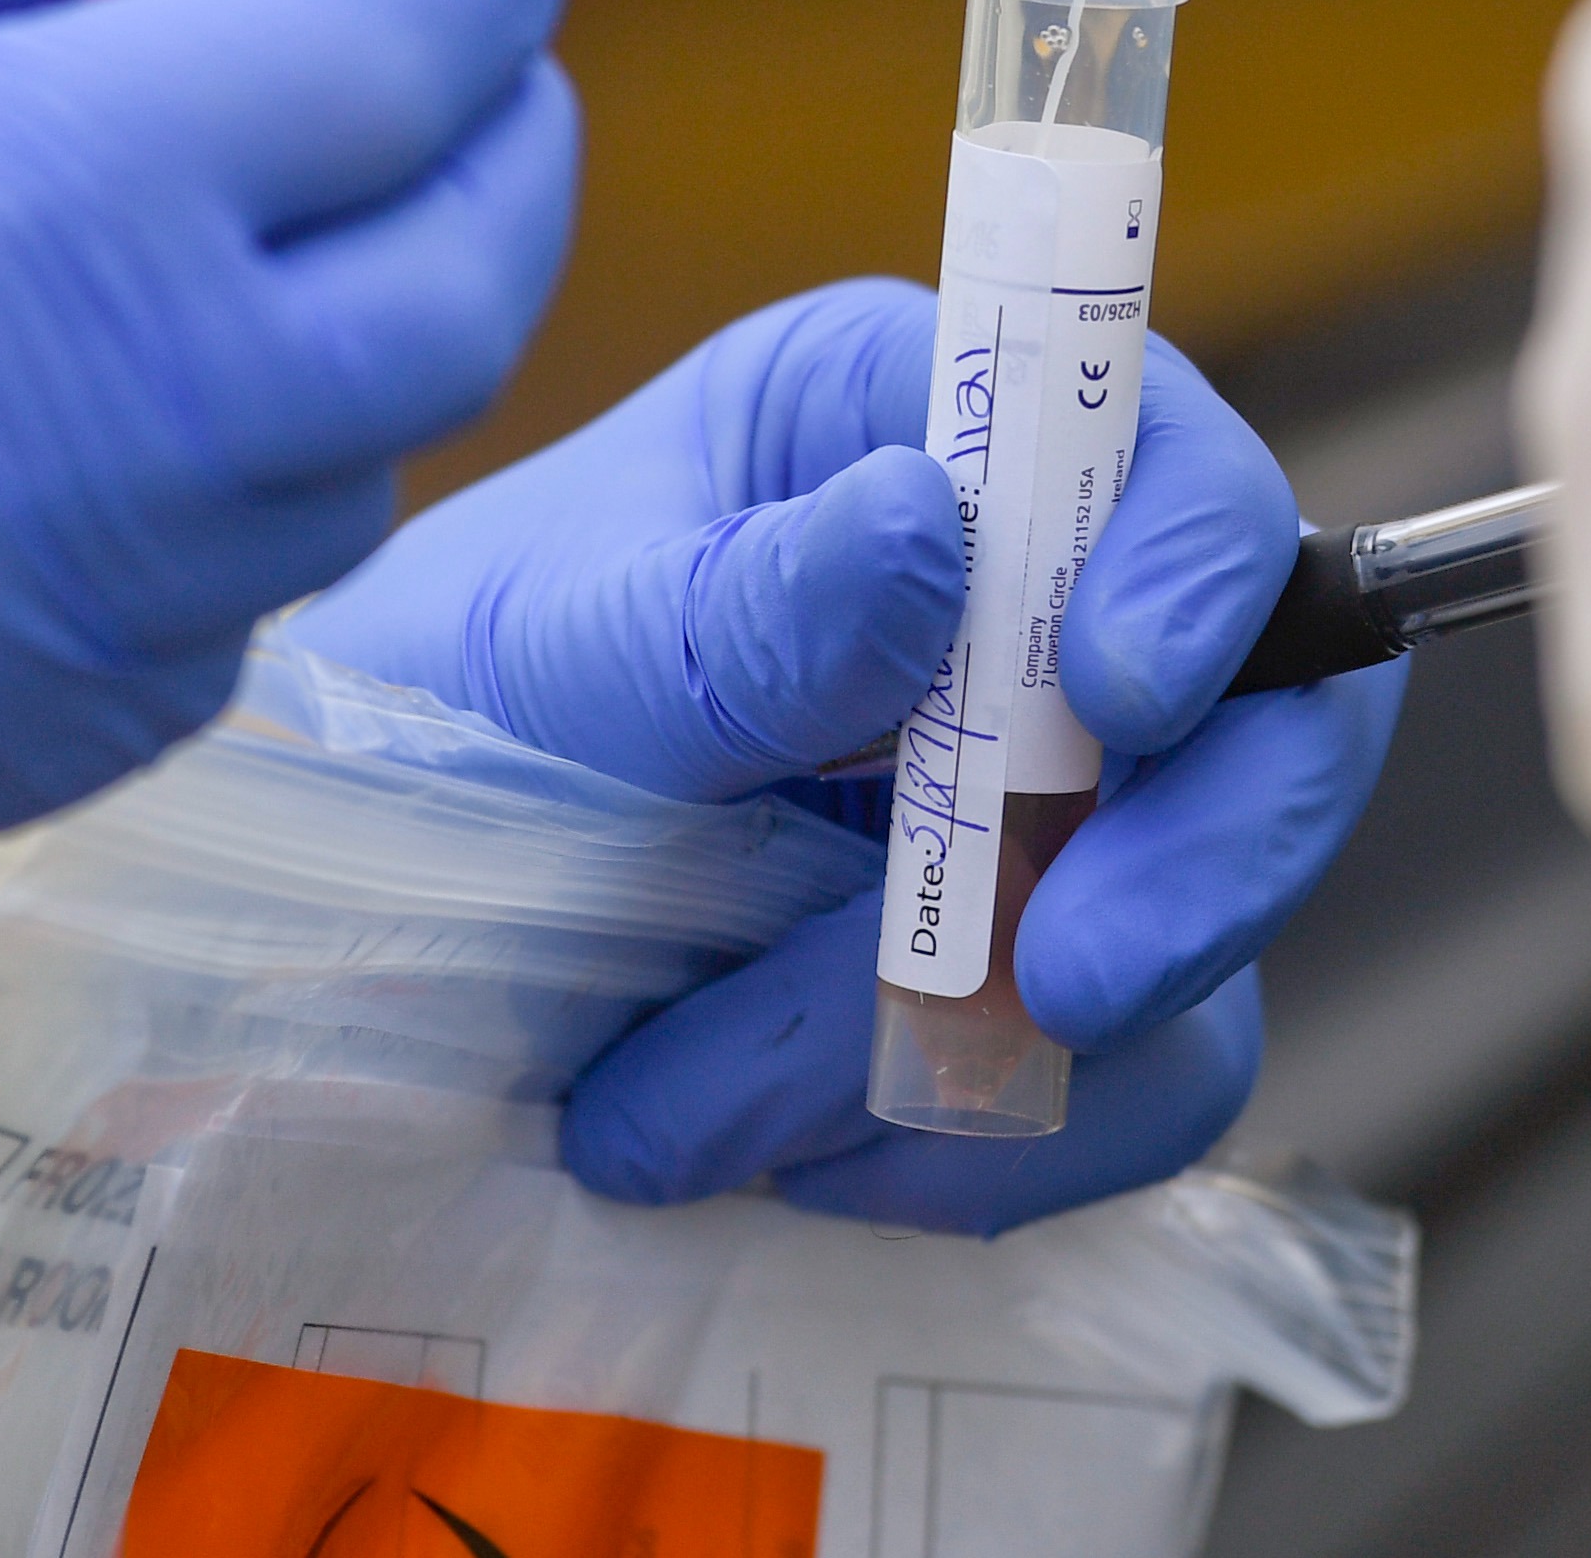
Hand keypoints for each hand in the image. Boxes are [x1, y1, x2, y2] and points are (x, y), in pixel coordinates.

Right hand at [0, 0, 579, 940]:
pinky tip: (102, 414)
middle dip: (495, 131)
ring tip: (237, 201)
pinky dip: (221, 509)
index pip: (404, 49)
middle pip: (452, 293)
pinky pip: (186, 644)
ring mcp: (24, 659)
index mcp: (27, 211)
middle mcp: (92, 461)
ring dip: (358, 328)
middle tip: (423, 25)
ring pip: (339, 483)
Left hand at [288, 279, 1402, 1235]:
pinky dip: (979, 1150)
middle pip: (1270, 703)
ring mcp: (1046, 809)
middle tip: (1062, 986)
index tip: (1117, 696)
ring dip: (997, 1051)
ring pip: (1203, 927)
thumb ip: (733, 615)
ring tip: (719, 1114)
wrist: (319, 958)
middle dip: (1191, 860)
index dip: (1194, 564)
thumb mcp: (534, 656)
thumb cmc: (412, 730)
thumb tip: (927, 531)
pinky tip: (798, 1166)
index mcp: (904, 425)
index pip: (1156, 446)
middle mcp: (1015, 601)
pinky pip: (1124, 1089)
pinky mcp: (1031, 993)